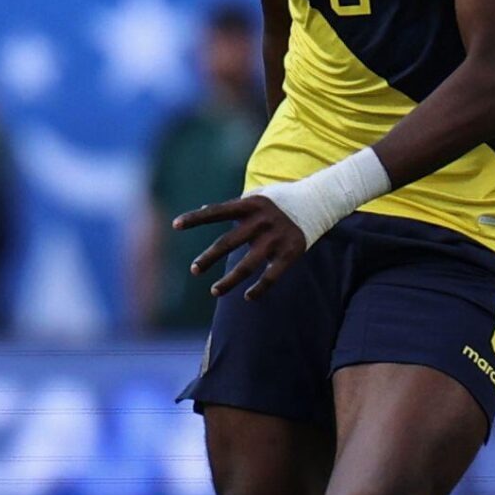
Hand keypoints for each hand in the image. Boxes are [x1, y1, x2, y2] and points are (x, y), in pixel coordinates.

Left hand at [176, 194, 307, 300]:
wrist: (319, 201)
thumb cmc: (281, 200)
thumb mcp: (257, 197)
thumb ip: (232, 205)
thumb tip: (202, 208)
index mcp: (249, 205)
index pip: (217, 212)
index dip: (196, 218)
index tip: (175, 225)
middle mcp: (260, 221)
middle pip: (228, 243)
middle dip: (209, 258)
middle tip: (194, 270)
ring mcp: (275, 239)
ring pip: (247, 266)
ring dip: (229, 281)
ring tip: (214, 291)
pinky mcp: (290, 253)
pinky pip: (271, 276)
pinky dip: (259, 289)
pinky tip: (248, 297)